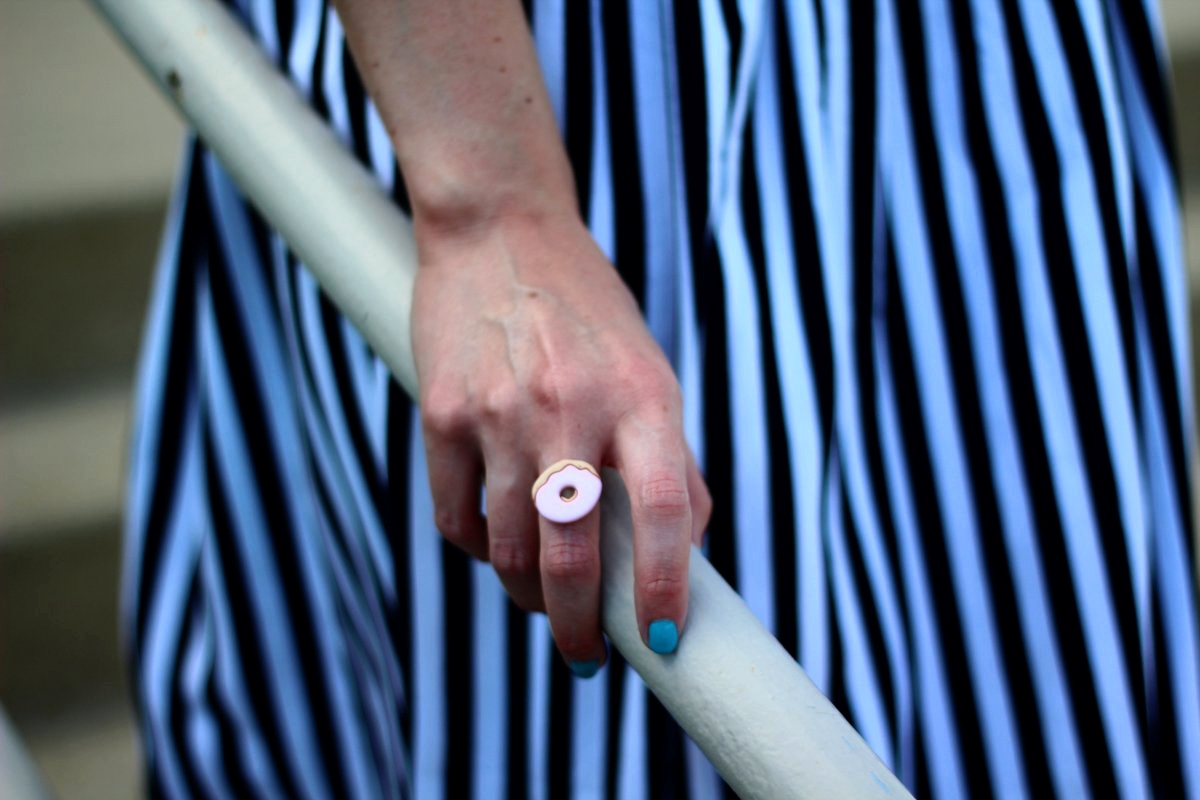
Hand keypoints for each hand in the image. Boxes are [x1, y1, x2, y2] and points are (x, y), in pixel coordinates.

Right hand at [411, 210, 711, 672]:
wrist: (500, 229)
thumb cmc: (586, 313)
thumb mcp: (649, 371)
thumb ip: (669, 459)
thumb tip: (679, 552)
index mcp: (641, 396)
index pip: (663, 513)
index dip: (666, 589)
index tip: (664, 640)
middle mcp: (571, 406)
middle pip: (573, 555)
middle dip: (582, 628)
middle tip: (588, 657)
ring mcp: (498, 413)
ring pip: (509, 552)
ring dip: (529, 596)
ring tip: (544, 602)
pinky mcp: (441, 413)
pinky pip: (457, 518)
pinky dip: (480, 550)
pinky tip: (498, 546)